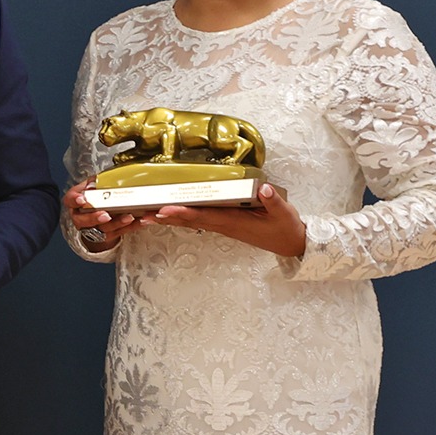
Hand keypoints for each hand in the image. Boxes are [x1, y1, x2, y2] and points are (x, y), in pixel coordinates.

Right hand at [64, 176, 145, 251]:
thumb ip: (96, 182)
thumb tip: (95, 184)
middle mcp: (81, 217)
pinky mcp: (107, 235)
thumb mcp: (94, 185)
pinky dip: (131, 227)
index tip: (82, 200)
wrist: (99, 211)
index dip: (74, 200)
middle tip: (106, 215)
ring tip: (129, 217)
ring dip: (117, 223)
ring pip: (102, 230)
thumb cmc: (96, 196)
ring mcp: (93, 228)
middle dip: (94, 218)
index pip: (69, 200)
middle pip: (83, 221)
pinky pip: (119, 232)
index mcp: (75, 203)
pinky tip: (140, 220)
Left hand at [149, 182, 305, 256]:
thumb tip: (263, 189)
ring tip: (147, 217)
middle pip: (191, 221)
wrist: (293, 245)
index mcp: (235, 222)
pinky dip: (183, 218)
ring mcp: (224, 227)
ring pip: (193, 223)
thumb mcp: (285, 213)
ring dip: (171, 219)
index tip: (165, 210)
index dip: (184, 213)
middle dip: (167, 217)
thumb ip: (274, 201)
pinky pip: (200, 222)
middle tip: (142, 215)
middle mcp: (225, 225)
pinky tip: (171, 216)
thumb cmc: (287, 228)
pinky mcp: (226, 225)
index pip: (205, 216)